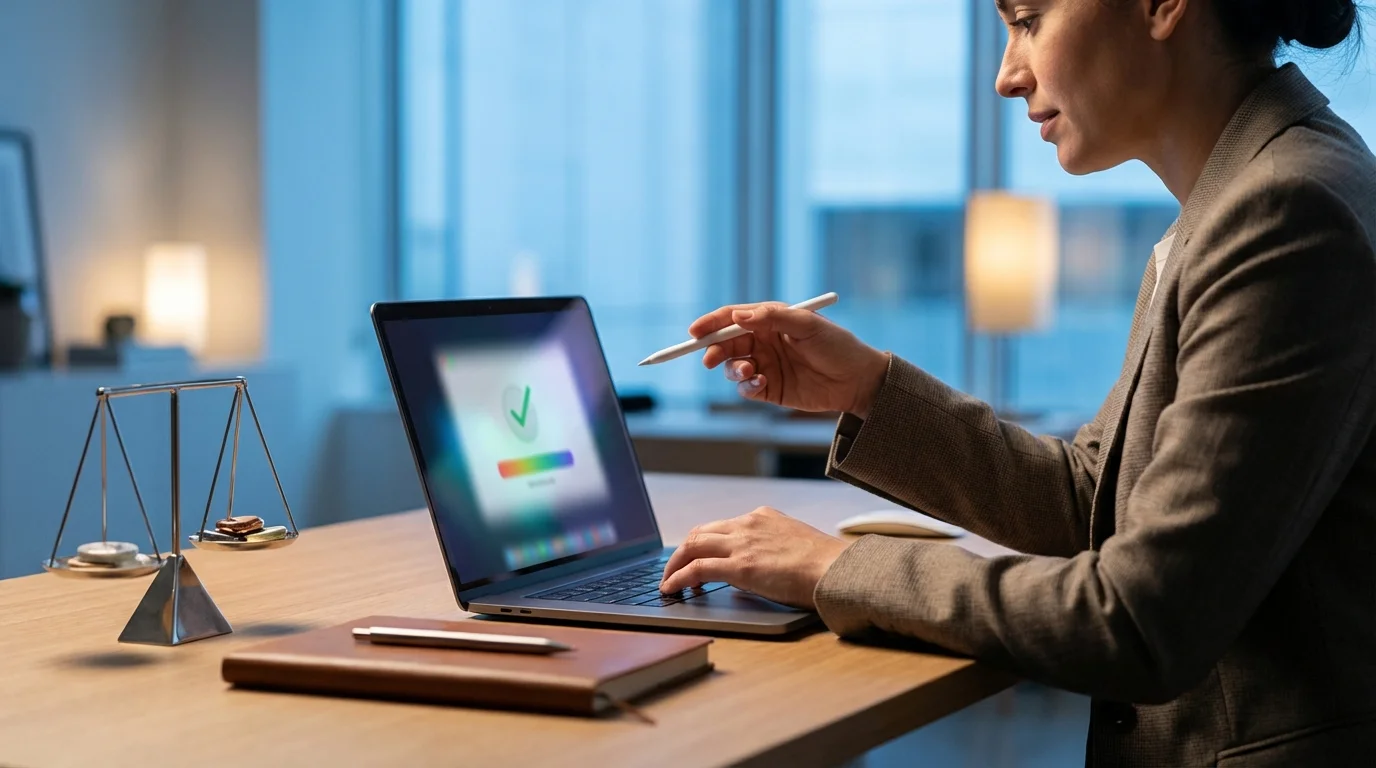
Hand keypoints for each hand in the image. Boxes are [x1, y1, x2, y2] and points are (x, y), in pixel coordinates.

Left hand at [659, 507, 849, 608]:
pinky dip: (678, 578)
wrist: (837, 569)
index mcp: (763, 517)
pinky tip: (671, 589)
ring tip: (667, 582)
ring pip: (692, 545)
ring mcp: (742, 543)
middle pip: (700, 532)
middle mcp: (748, 524)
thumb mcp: (794, 544)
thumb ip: (771, 550)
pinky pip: (696, 569)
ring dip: (674, 564)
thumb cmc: (825, 565)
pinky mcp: (739, 566)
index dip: (703, 542)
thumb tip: (754, 572)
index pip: (721, 526)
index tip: (695, 556)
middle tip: (673, 570)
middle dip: (682, 551)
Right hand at [691, 302, 889, 416]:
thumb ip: (773, 317)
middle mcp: (764, 341)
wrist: (858, 380)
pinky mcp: (770, 389)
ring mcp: (766, 365)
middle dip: (713, 350)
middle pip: (726, 343)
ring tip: (747, 371)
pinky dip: (746, 386)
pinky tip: (759, 383)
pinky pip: (746, 388)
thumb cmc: (837, 345)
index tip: (695, 332)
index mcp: (771, 320)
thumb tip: (738, 316)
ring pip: (732, 366)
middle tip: (708, 359)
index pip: (733, 318)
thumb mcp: (808, 325)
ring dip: (732, 369)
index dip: (711, 323)